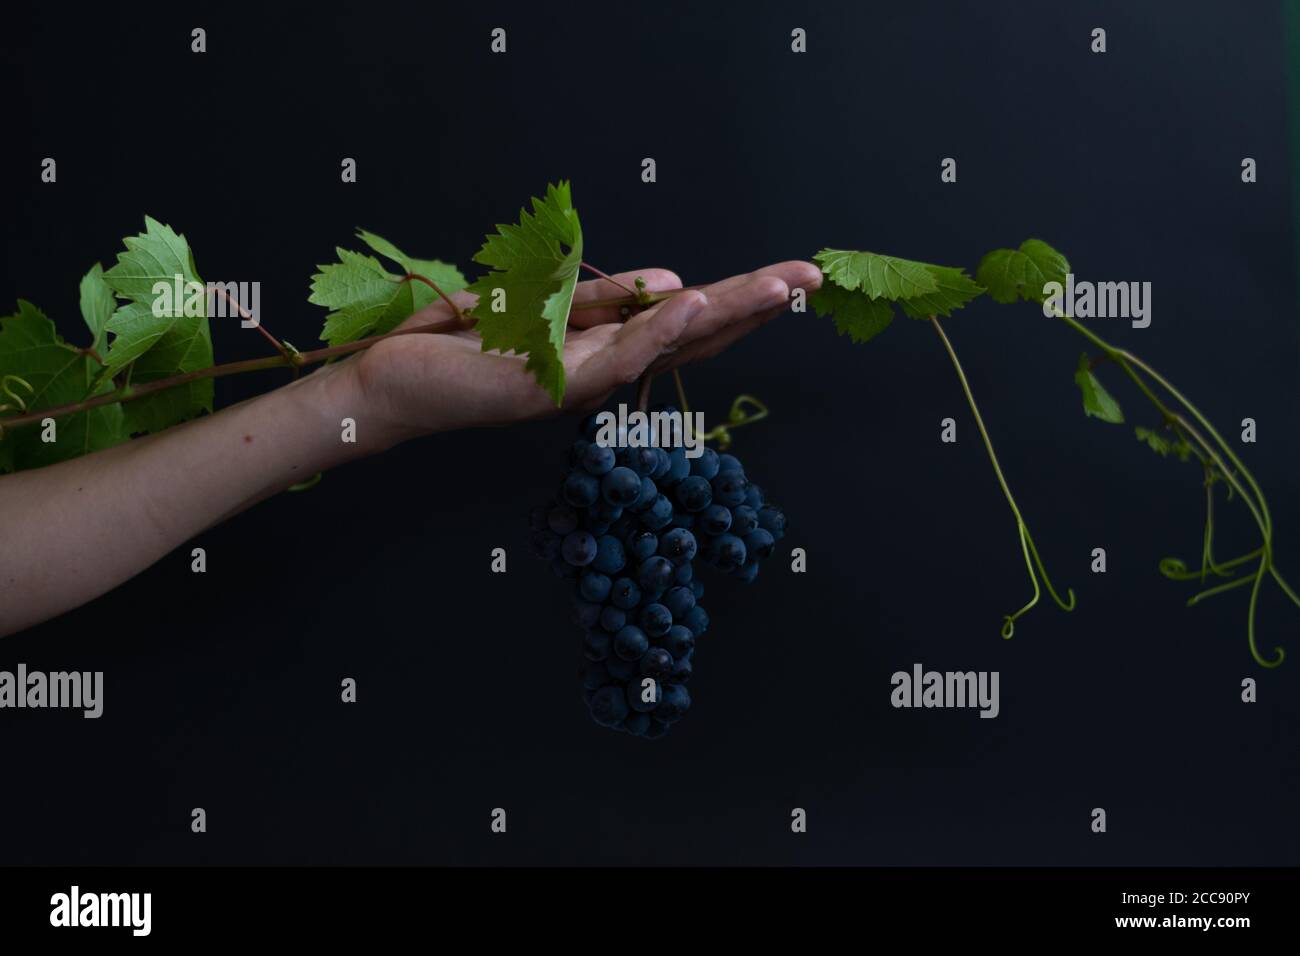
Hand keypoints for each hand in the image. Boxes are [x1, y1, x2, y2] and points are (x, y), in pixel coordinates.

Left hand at [347, 262, 820, 443]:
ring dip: (729, 312)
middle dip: (756, 305)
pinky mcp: (553, 386)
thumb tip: (673, 283)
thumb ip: (603, 298)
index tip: (792, 275)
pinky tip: (701, 304)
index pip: (686, 324)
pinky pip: (617, 355)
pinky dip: (661, 329)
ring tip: (782, 285)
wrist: (396, 383)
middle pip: (695, 336)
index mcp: (606, 350)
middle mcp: (606, 371)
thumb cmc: (464, 346)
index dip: (742, 301)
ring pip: (671, 345)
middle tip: (813, 276)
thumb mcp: (542, 307)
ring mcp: (585, 383)